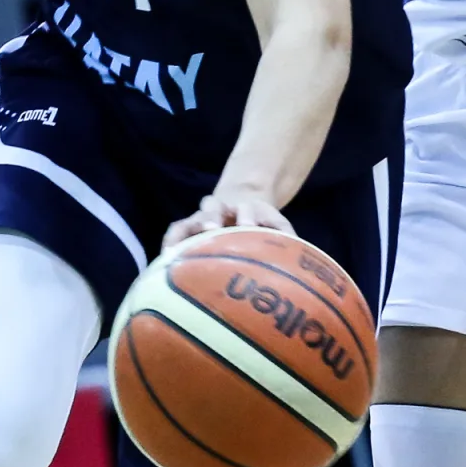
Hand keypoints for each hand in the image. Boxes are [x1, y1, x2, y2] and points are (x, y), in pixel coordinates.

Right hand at [163, 184, 294, 251]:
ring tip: (175, 252)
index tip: (249, 225)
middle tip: (212, 230)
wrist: (243, 205)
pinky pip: (175, 232)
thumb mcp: (278, 225)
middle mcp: (221, 209)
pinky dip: (170, 243)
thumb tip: (299, 256)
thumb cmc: (263, 224)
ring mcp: (201, 218)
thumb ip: (286, 237)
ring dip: (184, 234)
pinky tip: (166, 261)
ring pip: (189, 221)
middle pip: (212, 207)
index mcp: (245, 208)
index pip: (246, 208)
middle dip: (211, 218)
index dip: (246, 215)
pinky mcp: (189, 227)